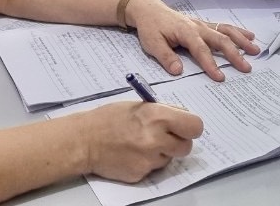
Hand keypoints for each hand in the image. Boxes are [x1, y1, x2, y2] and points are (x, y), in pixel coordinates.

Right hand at [79, 100, 204, 181]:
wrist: (85, 140)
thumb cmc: (109, 119)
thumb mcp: (140, 105)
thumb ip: (164, 111)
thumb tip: (183, 116)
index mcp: (158, 117)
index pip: (195, 126)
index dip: (191, 127)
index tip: (186, 126)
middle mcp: (156, 139)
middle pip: (186, 146)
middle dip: (179, 141)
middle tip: (166, 136)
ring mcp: (149, 159)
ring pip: (170, 158)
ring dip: (163, 152)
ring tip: (143, 143)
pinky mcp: (141, 174)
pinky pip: (154, 169)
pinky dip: (148, 162)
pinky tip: (133, 153)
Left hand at [126, 0, 260, 78]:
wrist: (149, 9)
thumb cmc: (150, 27)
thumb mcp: (152, 44)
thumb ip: (166, 57)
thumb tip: (179, 71)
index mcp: (186, 32)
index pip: (201, 50)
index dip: (211, 64)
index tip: (220, 77)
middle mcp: (198, 27)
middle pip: (220, 40)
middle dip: (234, 54)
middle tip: (247, 67)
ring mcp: (202, 25)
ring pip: (226, 31)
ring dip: (241, 40)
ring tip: (255, 50)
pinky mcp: (204, 25)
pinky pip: (223, 27)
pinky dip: (238, 32)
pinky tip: (249, 36)